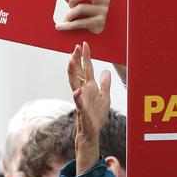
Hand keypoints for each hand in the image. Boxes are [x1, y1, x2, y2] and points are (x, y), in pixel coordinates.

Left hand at [55, 0, 109, 33]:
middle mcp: (106, 0)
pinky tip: (60, 26)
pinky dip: (67, 25)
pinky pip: (80, 23)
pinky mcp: (99, 23)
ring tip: (67, 18)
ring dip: (69, 14)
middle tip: (70, 5)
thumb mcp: (86, 3)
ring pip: (81, 7)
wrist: (103, 31)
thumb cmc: (93, 13)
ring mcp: (104, 12)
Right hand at [67, 42, 110, 173]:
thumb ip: (105, 84)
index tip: (84, 44)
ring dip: (72, 73)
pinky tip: (77, 90)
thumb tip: (106, 70)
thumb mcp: (105, 97)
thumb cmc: (96, 115)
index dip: (85, 57)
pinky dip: (77, 97)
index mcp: (89, 87)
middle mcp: (83, 91)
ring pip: (74, 84)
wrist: (92, 132)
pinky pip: (79, 102)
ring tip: (71, 61)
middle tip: (76, 47)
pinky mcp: (82, 111)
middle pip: (78, 72)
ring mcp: (81, 100)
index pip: (86, 69)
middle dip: (76, 60)